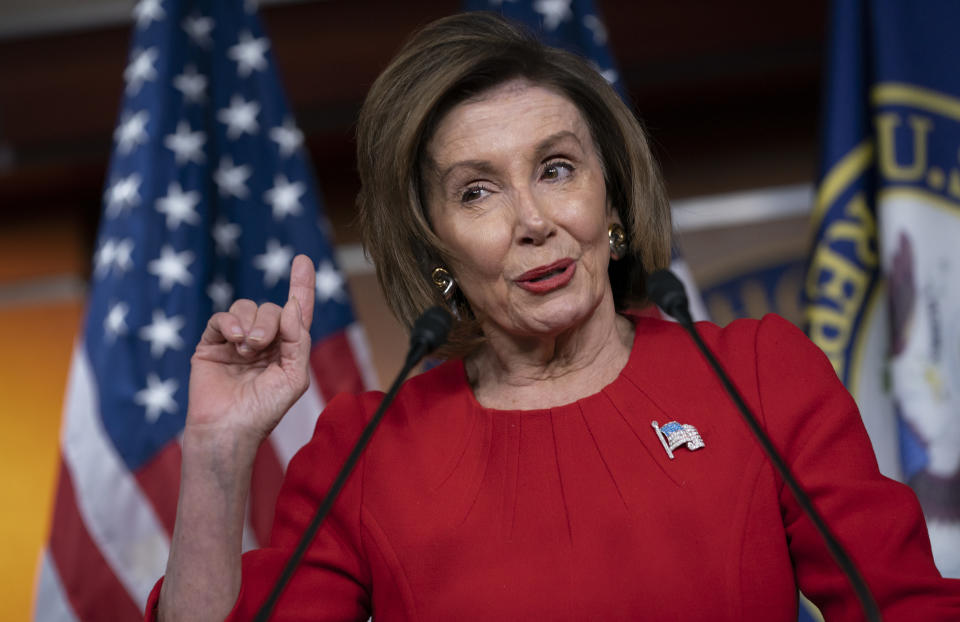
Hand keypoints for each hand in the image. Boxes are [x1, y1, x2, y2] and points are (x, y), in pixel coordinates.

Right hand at [185, 254, 315, 445]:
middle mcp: (263, 341)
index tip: (303, 260)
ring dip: (250, 324)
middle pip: (270, 308)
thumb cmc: (264, 409)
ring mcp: (236, 341)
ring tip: (247, 349)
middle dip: (268, 321)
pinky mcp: (212, 343)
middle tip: (261, 345)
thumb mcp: (294, 376)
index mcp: (286, 348)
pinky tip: (234, 338)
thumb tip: (290, 306)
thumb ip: (298, 340)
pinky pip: (221, 318)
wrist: (228, 428)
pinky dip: (229, 322)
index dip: (301, 285)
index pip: (296, 311)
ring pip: (246, 308)